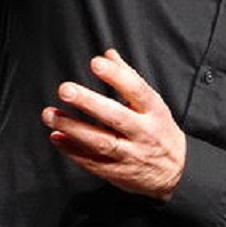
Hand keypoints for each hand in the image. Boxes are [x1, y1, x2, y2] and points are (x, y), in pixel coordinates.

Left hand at [41, 49, 185, 201]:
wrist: (175, 173)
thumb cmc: (159, 130)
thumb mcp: (152, 103)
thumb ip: (128, 77)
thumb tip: (108, 54)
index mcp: (154, 111)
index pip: (137, 90)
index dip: (116, 76)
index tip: (96, 62)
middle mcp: (143, 133)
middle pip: (115, 117)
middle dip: (88, 103)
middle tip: (65, 90)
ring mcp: (130, 155)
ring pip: (100, 142)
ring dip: (72, 128)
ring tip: (50, 115)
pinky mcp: (117, 173)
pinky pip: (91, 162)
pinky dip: (72, 150)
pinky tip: (56, 136)